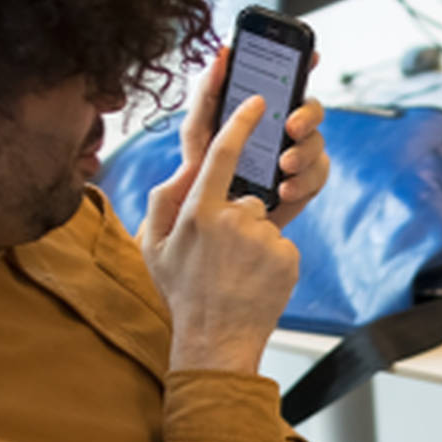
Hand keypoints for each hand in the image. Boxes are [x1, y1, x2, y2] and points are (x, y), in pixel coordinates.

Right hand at [140, 92, 300, 374]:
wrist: (216, 340)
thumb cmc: (183, 294)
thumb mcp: (155, 248)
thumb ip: (161, 204)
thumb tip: (179, 172)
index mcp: (198, 212)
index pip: (222, 153)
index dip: (241, 122)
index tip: (256, 101)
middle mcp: (232, 219)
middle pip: (246, 199)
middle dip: (238, 221)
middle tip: (223, 258)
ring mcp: (262, 238)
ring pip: (264, 223)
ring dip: (255, 243)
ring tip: (238, 274)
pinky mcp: (286, 256)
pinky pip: (282, 244)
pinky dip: (273, 260)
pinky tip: (255, 281)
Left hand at [169, 49, 331, 228]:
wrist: (208, 224)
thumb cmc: (200, 170)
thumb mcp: (197, 129)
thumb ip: (208, 92)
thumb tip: (222, 53)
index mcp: (264, 109)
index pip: (290, 79)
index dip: (305, 62)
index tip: (312, 56)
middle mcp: (286, 128)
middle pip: (313, 109)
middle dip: (308, 114)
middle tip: (291, 127)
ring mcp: (299, 156)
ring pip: (318, 142)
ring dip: (304, 152)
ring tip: (283, 166)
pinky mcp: (304, 185)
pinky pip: (318, 176)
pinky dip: (304, 182)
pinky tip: (284, 190)